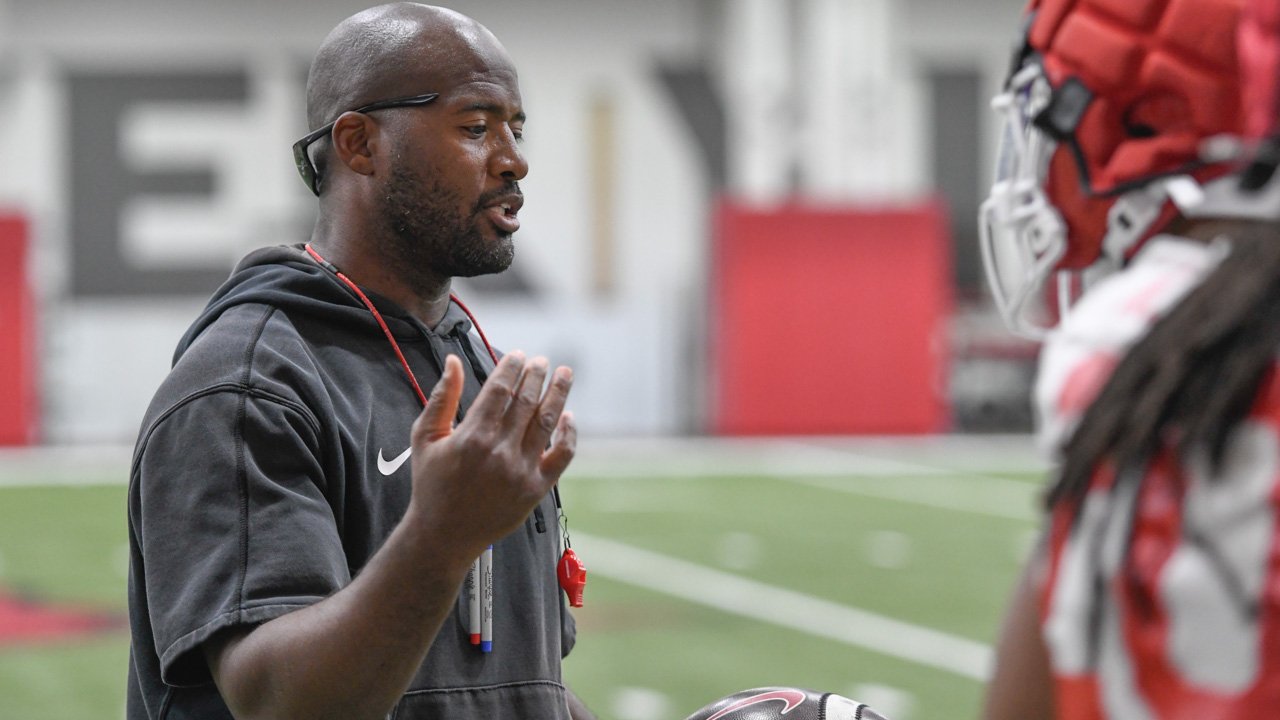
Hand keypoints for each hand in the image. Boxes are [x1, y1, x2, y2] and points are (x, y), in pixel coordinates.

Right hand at [406, 352, 575, 558]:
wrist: (444, 535)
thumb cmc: (431, 484)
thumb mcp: (425, 438)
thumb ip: (442, 397)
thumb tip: (453, 361)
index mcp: (472, 436)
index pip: (500, 389)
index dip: (512, 368)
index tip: (519, 355)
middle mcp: (500, 451)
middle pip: (527, 401)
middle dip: (537, 375)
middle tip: (542, 361)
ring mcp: (521, 470)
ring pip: (547, 422)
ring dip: (558, 394)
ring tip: (564, 374)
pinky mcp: (536, 489)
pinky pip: (562, 455)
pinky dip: (569, 434)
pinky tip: (568, 417)